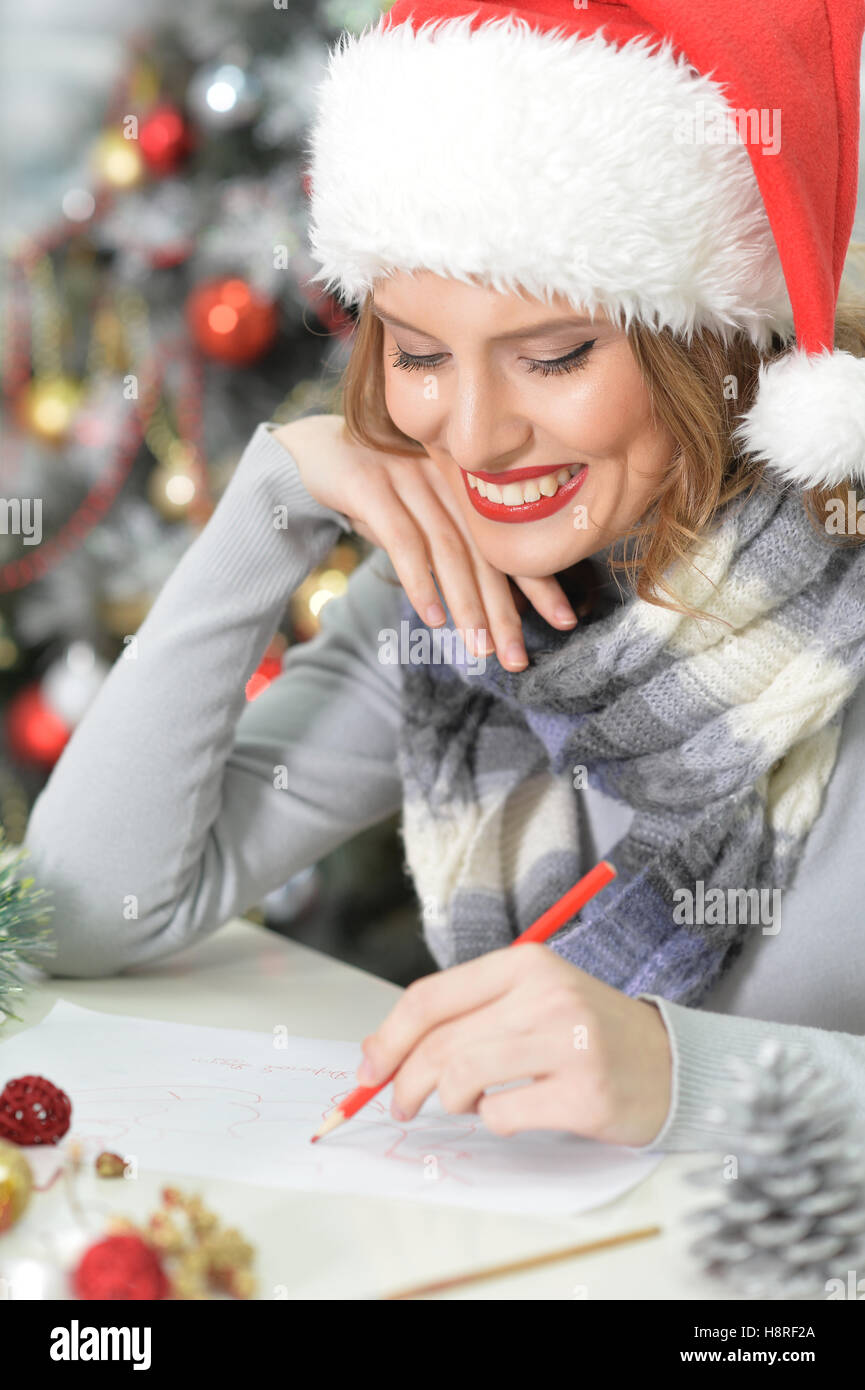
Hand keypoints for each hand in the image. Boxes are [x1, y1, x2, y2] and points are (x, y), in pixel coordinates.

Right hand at [272, 414, 579, 670]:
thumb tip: (494, 603)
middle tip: (517, 658)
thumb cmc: (376, 494)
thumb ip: (452, 547)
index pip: (509, 542)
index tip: (566, 620)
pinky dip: (420, 581)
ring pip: (448, 551)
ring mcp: (409, 479)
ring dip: (466, 604)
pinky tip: (433, 617)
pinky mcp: (371, 486)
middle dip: (505, 610)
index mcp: (466, 487)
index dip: (539, 583)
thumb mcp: (420, 519)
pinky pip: (402, 540)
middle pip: (484, 553)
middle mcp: (445, 480)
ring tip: (478, 649)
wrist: (314, 451)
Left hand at [355, 944, 672, 1147]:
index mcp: (525, 964)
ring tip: (468, 1103)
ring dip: (451, 1101)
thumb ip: (464, 1015)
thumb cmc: (586, 1031)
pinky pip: (502, 1116)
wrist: (670, 1062)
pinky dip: (493, 1122)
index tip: (368, 1070)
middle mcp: (547, 995)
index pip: (430, 997)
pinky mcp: (584, 1094)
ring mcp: (569, 1044)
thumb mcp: (529, 999)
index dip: (387, 1038)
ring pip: (461, 1077)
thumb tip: (380, 1052)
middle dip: (404, 1083)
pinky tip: (514, 1112)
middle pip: (439, 1043)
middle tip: (402, 1105)